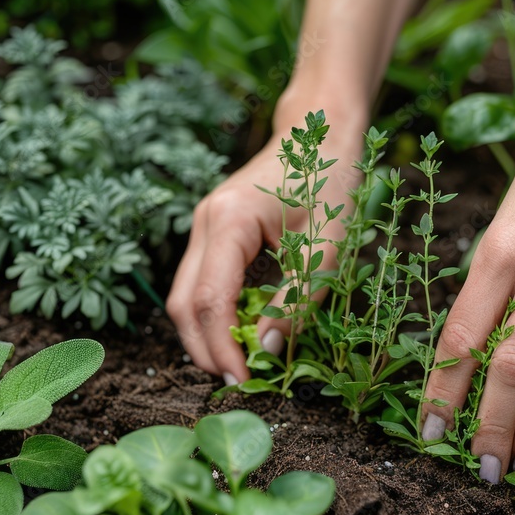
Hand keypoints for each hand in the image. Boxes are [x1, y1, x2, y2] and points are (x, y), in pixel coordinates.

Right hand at [168, 124, 363, 384]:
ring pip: (184, 296)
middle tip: (240, 382)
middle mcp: (204, 222)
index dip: (222, 348)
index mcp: (230, 221)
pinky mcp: (211, 232)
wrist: (320, 132)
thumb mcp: (327, 246)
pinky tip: (243, 331)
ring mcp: (202, 225)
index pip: (209, 300)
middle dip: (206, 350)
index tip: (245, 382)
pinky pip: (199, 282)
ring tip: (242, 363)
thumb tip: (267, 349)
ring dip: (207, 335)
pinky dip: (214, 314)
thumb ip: (296, 299)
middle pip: (183, 304)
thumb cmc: (331, 180)